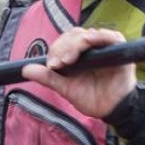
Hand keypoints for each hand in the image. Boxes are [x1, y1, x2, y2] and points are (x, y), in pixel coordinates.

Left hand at [21, 27, 135, 118]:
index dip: (56, 50)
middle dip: (63, 47)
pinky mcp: (120, 49)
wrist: (112, 110)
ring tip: (69, 59)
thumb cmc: (91, 97)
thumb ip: (48, 77)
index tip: (52, 65)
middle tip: (59, 63)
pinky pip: (111, 37)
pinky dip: (100, 37)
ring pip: (88, 34)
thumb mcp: (66, 88)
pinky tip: (90, 43)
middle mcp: (91, 46)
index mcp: (78, 53)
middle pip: (74, 35)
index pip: (64, 41)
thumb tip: (24, 70)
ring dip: (77, 43)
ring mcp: (105, 46)